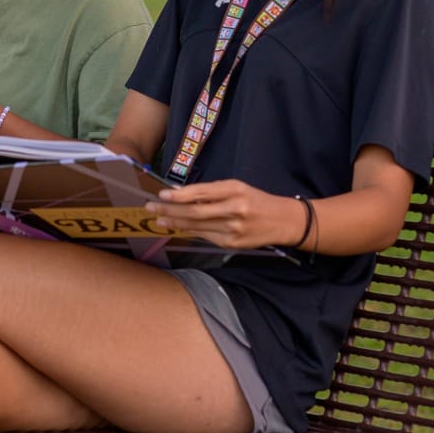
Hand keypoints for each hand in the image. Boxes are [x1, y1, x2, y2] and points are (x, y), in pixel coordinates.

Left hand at [145, 179, 302, 250]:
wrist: (283, 221)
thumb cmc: (256, 200)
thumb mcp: (237, 188)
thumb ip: (211, 192)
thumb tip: (180, 193)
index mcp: (235, 190)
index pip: (201, 193)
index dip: (179, 195)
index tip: (162, 194)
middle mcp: (234, 209)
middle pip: (194, 211)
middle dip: (169, 209)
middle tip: (151, 207)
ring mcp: (233, 229)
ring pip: (196, 226)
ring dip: (174, 222)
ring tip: (159, 219)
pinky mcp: (231, 244)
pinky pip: (205, 236)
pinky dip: (189, 231)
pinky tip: (177, 227)